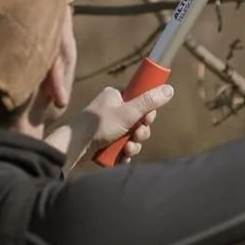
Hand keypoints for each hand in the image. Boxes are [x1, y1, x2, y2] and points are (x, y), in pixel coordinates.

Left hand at [47, 84, 173, 166]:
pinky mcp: (105, 141)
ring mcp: (108, 126)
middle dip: (141, 131)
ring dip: (134, 144)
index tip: (148, 118)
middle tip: (137, 135)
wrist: (75, 145)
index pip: (140, 99)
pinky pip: (122, 146)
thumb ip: (149, 102)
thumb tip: (169, 89)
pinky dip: (124, 152)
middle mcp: (112, 108)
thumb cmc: (99, 124)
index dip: (147, 111)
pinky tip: (123, 156)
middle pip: (138, 119)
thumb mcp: (128, 113)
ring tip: (128, 149)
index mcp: (116, 95)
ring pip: (131, 135)